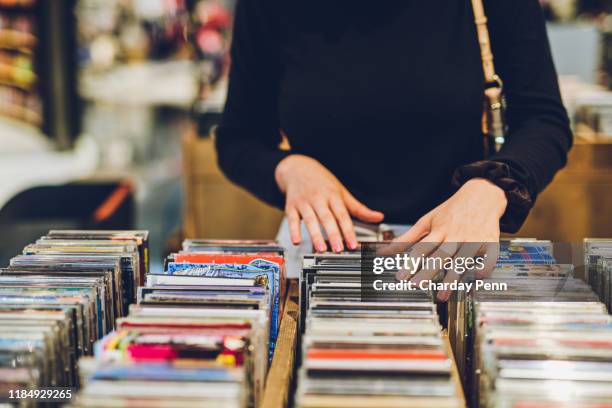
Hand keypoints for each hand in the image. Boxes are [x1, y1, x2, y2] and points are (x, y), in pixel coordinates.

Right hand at [275, 154, 383, 251]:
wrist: (298, 168)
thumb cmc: (322, 182)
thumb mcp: (342, 192)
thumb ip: (359, 208)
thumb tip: (378, 216)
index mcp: (333, 196)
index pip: (342, 215)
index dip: (348, 230)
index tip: (353, 244)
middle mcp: (319, 198)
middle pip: (327, 218)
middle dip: (333, 234)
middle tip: (338, 249)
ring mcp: (304, 202)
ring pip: (310, 219)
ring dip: (315, 235)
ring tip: (321, 248)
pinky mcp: (291, 206)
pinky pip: (292, 219)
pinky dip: (293, 230)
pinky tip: (296, 241)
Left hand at [394, 178, 506, 300]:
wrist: (482, 194)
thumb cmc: (451, 210)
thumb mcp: (427, 220)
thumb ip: (407, 238)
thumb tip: (384, 251)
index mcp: (439, 229)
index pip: (422, 248)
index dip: (410, 262)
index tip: (400, 276)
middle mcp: (455, 235)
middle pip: (440, 255)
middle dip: (428, 271)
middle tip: (416, 286)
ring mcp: (474, 238)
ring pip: (462, 259)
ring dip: (452, 277)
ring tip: (442, 294)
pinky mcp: (490, 241)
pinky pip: (489, 256)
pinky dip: (485, 266)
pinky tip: (477, 277)